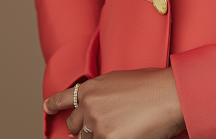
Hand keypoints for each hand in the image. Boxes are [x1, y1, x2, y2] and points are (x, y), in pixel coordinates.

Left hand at [43, 68, 184, 138]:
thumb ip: (101, 94)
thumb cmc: (152, 86)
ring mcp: (97, 124)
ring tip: (121, 127)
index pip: (64, 98)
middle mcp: (89, 105)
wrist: (170, 94)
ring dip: (100, 137)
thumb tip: (88, 110)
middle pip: (74, 127)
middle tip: (103, 126)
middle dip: (85, 129)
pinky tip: (123, 133)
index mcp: (91, 87)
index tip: (46, 108)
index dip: (54, 105)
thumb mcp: (120, 81)